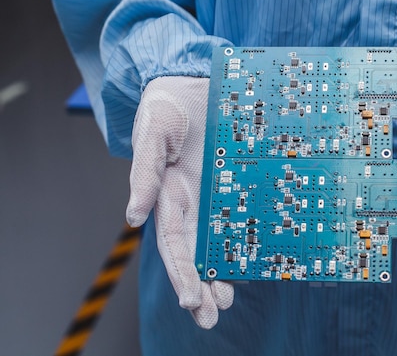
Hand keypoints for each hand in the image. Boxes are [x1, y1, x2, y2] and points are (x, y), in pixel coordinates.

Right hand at [126, 76, 232, 328]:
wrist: (193, 82)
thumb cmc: (165, 107)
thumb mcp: (152, 136)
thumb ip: (144, 174)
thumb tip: (133, 216)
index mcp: (170, 195)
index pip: (172, 243)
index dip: (182, 273)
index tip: (192, 301)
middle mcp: (194, 201)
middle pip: (197, 251)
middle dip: (202, 286)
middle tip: (214, 315)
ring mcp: (218, 192)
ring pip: (223, 238)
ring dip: (226, 270)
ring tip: (230, 300)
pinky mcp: (240, 178)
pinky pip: (248, 209)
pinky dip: (253, 235)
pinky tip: (262, 257)